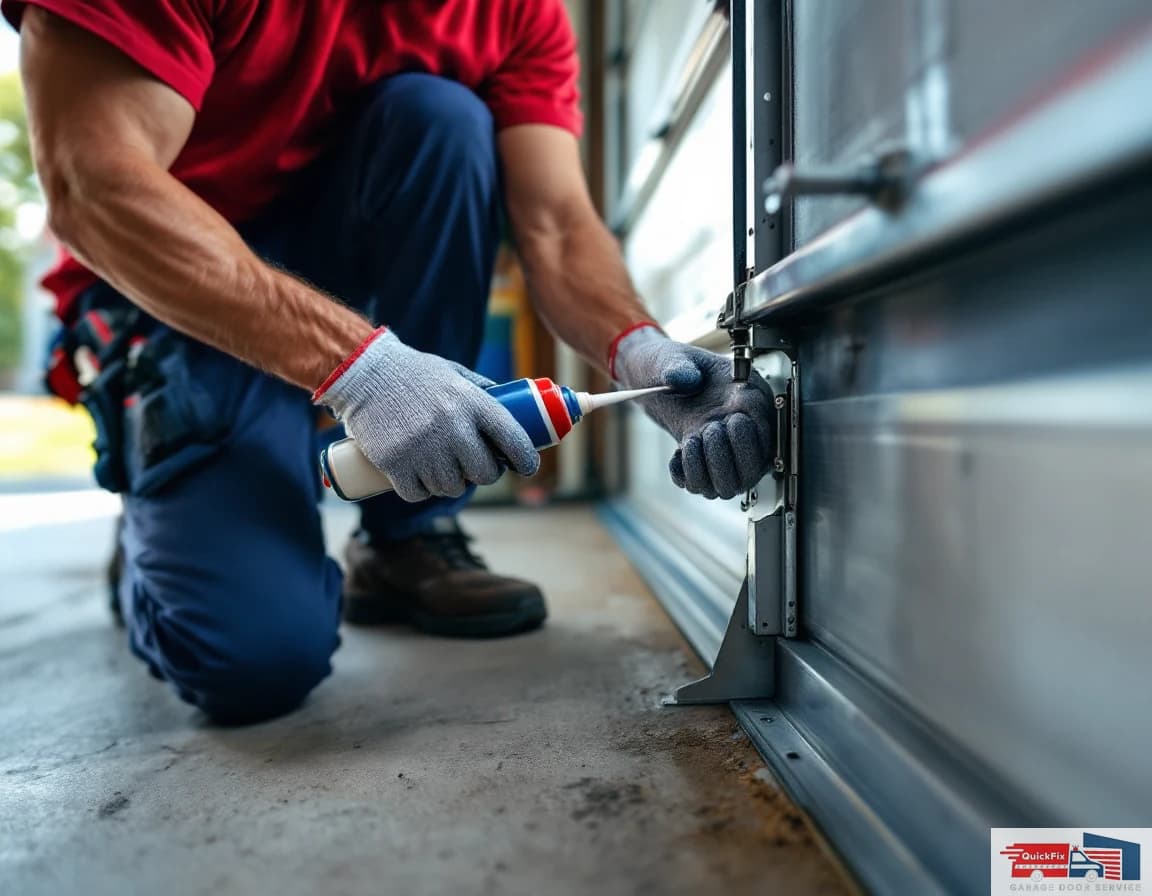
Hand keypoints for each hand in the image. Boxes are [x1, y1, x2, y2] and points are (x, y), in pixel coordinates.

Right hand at [313, 328, 538, 500]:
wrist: (363, 372)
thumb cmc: (413, 373)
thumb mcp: (454, 374)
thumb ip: (481, 393)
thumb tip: (514, 412)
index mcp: (472, 403)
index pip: (513, 440)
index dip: (526, 459)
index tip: (526, 467)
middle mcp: (452, 427)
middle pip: (484, 474)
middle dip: (481, 474)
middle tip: (473, 467)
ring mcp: (423, 447)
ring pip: (451, 487)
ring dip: (448, 483)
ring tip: (439, 467)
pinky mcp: (395, 463)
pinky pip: (419, 494)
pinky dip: (419, 490)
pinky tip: (417, 478)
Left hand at [611, 325, 774, 499]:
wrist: (653, 378)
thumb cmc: (670, 365)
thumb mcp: (672, 357)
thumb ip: (679, 366)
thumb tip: (684, 379)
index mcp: (746, 397)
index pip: (767, 433)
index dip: (749, 434)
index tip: (730, 418)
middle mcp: (739, 429)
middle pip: (753, 470)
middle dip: (728, 456)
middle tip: (709, 430)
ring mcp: (721, 449)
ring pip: (730, 485)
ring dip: (707, 468)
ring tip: (692, 440)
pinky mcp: (700, 462)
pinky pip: (702, 487)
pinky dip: (687, 475)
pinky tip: (678, 453)